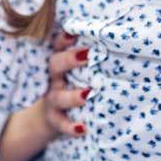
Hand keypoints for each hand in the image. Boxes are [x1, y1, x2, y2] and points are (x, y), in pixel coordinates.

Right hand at [0, 31, 88, 160]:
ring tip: (88, 94)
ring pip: (58, 97)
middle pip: (55, 66)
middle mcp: (53, 79)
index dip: (63, 39)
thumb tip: (114, 41)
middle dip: (69, 59)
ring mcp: (52, 100)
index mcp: (58, 64)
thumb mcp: (72, 71)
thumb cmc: (69, 86)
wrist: (46, 118)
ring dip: (72, 96)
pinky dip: (71, 127)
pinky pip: (61, 123)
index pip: (58, 47)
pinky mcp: (54, 120)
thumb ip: (85, 58)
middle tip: (87, 55)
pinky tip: (83, 128)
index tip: (73, 31)